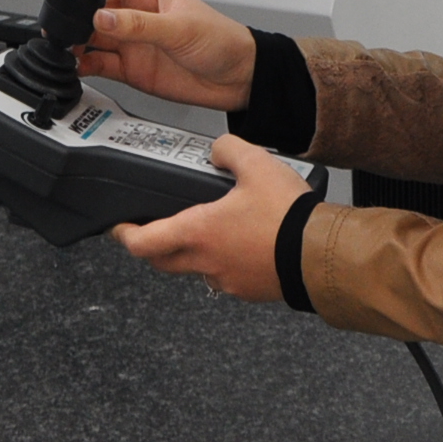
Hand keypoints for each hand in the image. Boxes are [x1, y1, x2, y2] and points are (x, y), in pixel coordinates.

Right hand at [53, 0, 256, 111]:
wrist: (238, 79)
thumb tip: (103, 17)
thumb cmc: (222, 41)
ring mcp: (131, 42)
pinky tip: (77, 66)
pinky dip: (83, 65)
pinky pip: (98, 64)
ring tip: (63, 48)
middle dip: (70, 14)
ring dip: (74, 42)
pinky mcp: (130, 69)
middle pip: (90, 9)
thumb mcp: (180, 28)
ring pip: (90, 38)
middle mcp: (134, 15)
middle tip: (55, 24)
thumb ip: (139, 25)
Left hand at [113, 134, 306, 300]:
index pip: (144, 243)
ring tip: (211, 229)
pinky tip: (243, 243)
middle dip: (153, 246)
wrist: (322, 254)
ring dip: (194, 253)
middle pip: (163, 261)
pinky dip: (225, 262)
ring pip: (196, 270)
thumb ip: (228, 150)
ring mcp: (228, 280)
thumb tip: (217, 151)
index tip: (120, 228)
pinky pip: (226, 277)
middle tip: (153, 230)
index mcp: (198, 232)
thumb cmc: (288, 216)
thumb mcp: (256, 164)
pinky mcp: (250, 290)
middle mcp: (207, 262)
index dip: (125, 235)